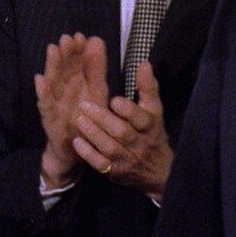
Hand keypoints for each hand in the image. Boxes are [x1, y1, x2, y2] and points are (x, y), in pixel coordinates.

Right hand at [34, 34, 106, 187]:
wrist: (76, 149)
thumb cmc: (87, 117)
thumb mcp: (96, 91)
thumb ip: (97, 68)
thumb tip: (96, 39)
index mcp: (76, 81)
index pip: (76, 61)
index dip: (78, 49)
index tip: (81, 36)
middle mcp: (63, 89)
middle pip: (63, 68)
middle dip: (65, 53)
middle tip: (67, 38)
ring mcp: (55, 102)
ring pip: (53, 81)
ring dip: (52, 66)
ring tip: (53, 50)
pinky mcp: (49, 117)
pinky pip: (45, 104)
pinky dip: (42, 92)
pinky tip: (40, 80)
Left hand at [73, 62, 172, 197]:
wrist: (158, 171)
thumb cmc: (151, 133)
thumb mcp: (154, 110)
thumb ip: (147, 87)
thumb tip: (144, 64)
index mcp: (150, 126)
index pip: (141, 119)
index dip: (128, 111)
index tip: (114, 100)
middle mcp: (140, 144)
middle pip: (122, 133)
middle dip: (103, 119)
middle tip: (84, 105)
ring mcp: (127, 159)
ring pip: (110, 148)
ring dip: (93, 134)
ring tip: (79, 120)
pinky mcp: (115, 172)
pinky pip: (101, 165)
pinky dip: (89, 154)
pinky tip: (77, 142)